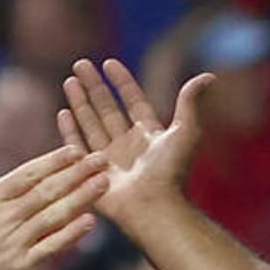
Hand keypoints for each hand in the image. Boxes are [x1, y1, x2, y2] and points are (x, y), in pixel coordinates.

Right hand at [0, 128, 106, 269]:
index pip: (27, 174)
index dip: (53, 161)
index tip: (76, 149)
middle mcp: (4, 217)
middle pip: (47, 191)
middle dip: (77, 173)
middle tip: (103, 158)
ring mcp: (12, 243)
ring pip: (54, 216)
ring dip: (82, 198)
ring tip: (104, 183)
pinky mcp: (17, 268)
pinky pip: (49, 248)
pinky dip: (70, 234)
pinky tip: (90, 221)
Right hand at [58, 58, 212, 221]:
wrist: (152, 206)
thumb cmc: (171, 172)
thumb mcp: (186, 131)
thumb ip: (190, 102)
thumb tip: (208, 75)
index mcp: (148, 135)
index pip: (133, 101)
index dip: (122, 82)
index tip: (109, 63)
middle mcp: (127, 145)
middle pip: (107, 108)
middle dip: (93, 86)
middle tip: (80, 64)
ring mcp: (109, 159)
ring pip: (90, 123)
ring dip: (79, 101)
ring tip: (69, 80)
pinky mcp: (93, 173)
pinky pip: (78, 147)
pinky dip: (70, 130)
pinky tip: (62, 112)